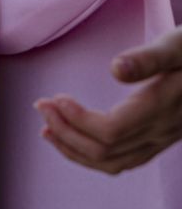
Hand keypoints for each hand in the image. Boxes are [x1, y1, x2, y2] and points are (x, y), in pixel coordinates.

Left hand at [36, 26, 181, 173]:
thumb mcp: (177, 45)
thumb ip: (148, 58)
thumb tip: (116, 69)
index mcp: (161, 109)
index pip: (111, 131)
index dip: (77, 120)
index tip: (55, 98)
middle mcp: (162, 131)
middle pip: (104, 150)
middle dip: (65, 131)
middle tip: (41, 106)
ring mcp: (162, 139)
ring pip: (113, 163)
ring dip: (74, 148)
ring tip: (46, 129)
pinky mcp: (160, 139)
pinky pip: (123, 160)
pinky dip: (92, 155)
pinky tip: (74, 139)